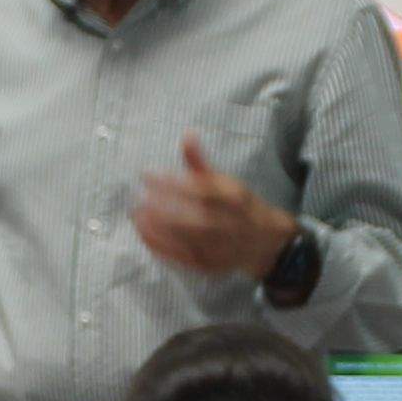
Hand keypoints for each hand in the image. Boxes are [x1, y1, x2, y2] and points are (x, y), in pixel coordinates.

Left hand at [132, 136, 298, 281]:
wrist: (264, 242)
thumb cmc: (239, 206)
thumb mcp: (225, 180)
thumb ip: (201, 162)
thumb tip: (186, 134)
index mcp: (235, 198)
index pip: (201, 190)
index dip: (172, 182)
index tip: (147, 174)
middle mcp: (232, 225)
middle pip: (195, 218)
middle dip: (164, 209)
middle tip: (140, 197)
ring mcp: (222, 249)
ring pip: (187, 240)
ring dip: (159, 229)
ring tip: (137, 215)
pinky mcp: (210, 266)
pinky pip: (182, 258)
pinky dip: (161, 247)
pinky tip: (143, 234)